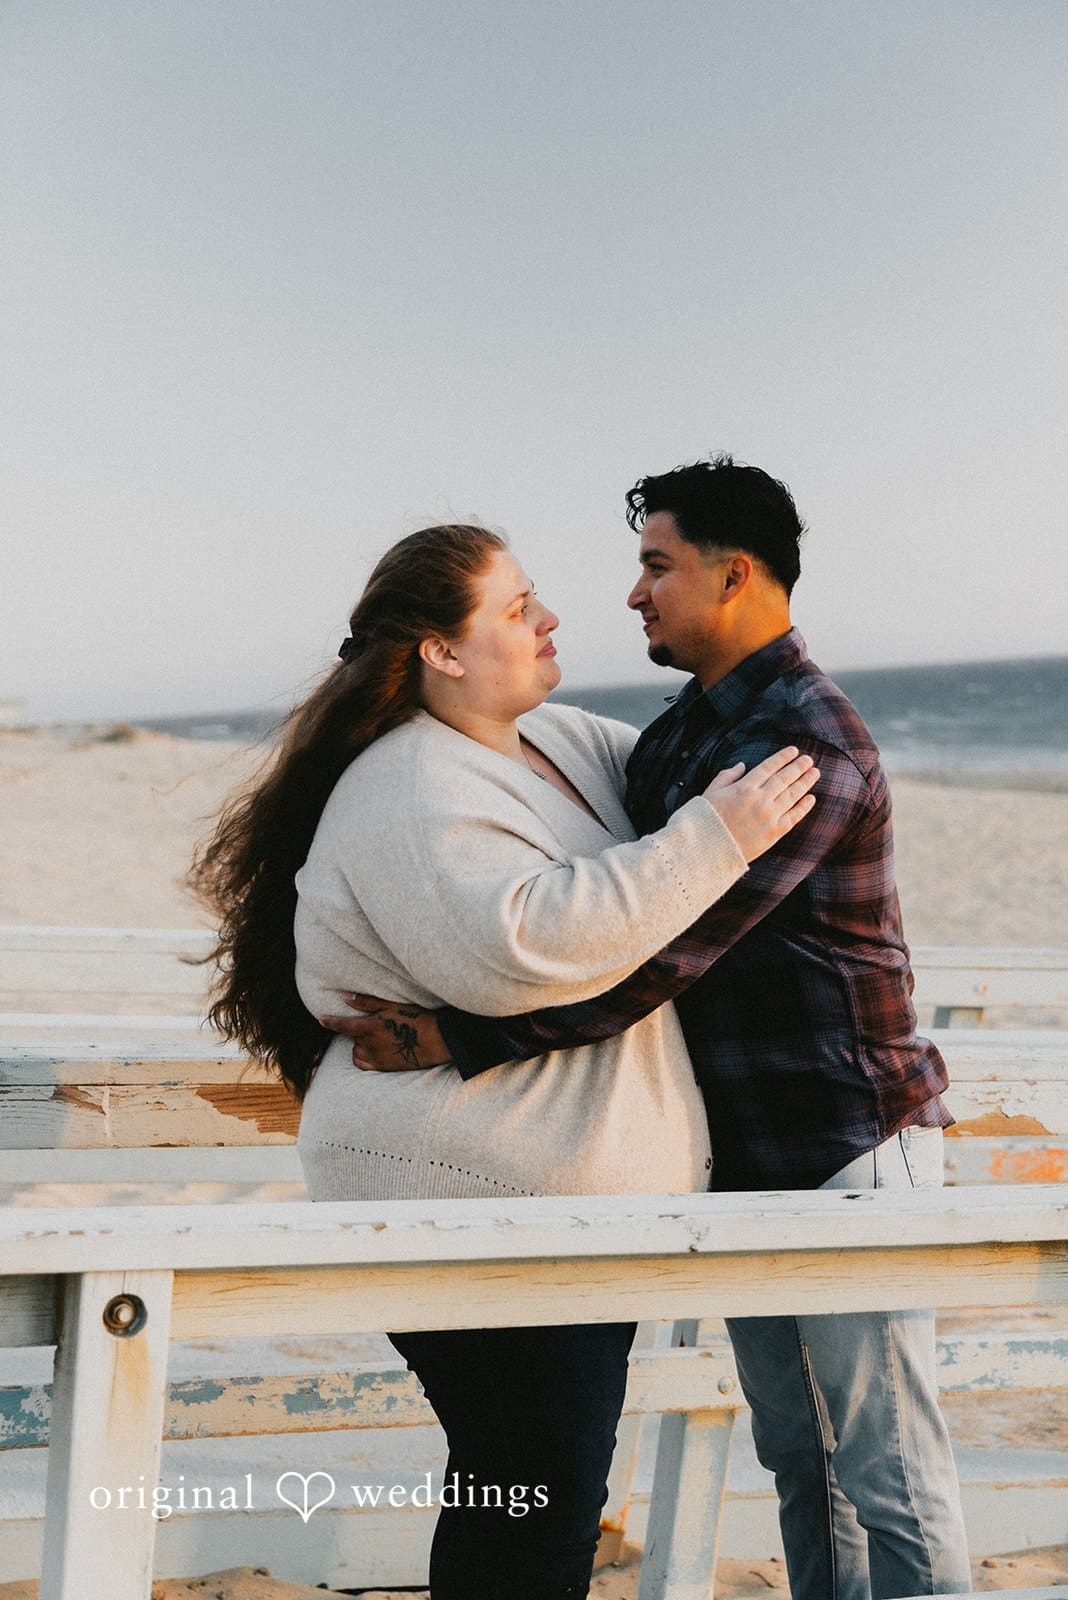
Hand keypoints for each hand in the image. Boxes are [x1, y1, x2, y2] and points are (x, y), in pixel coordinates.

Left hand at [319, 993, 450, 1071]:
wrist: (437, 1041)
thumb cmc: (416, 1019)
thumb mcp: (392, 1006)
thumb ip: (367, 1003)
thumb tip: (346, 998)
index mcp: (370, 1027)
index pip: (343, 1026)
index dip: (330, 1022)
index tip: (321, 1020)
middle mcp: (370, 1045)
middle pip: (353, 1038)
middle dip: (359, 1032)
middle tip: (375, 1025)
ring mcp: (376, 1059)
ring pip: (357, 1053)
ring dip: (360, 1046)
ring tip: (376, 1039)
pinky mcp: (383, 1068)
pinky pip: (364, 1065)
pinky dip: (364, 1058)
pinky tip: (374, 1052)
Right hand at [703, 747, 818, 861]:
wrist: (707, 850)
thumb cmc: (705, 820)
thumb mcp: (711, 792)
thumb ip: (727, 776)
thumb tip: (742, 766)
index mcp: (743, 787)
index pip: (768, 767)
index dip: (782, 758)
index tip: (793, 751)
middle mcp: (759, 799)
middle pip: (784, 779)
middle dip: (798, 767)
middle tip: (809, 759)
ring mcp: (768, 816)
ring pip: (792, 795)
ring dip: (805, 782)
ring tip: (814, 773)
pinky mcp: (774, 833)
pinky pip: (793, 817)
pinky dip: (804, 807)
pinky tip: (811, 798)